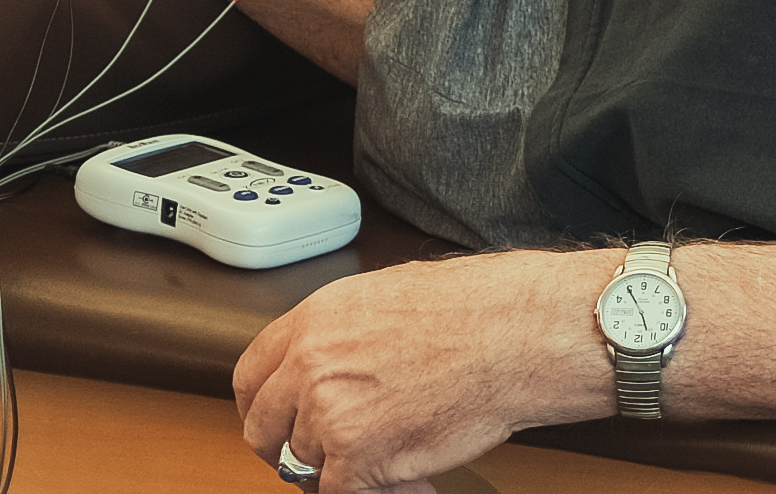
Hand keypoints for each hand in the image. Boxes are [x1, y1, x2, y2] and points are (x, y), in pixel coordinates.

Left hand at [237, 250, 606, 493]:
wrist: (523, 332)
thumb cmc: (484, 308)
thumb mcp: (392, 298)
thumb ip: (346, 335)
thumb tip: (333, 368)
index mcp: (316, 319)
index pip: (251, 376)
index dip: (264, 407)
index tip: (278, 420)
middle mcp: (312, 364)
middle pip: (266, 429)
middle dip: (293, 448)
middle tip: (330, 453)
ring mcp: (329, 413)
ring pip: (308, 466)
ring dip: (348, 470)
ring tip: (399, 456)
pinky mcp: (358, 457)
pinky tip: (414, 480)